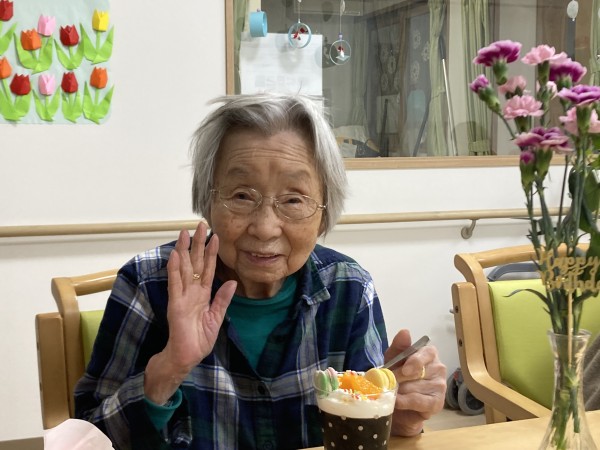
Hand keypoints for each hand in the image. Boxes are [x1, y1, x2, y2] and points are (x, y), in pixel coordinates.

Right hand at [144, 222, 236, 403]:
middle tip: (200, 225)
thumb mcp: (216, 318)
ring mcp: (183, 296)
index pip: (208, 269)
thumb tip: (233, 282)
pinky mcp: (176, 304)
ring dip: (184, 250)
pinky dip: (174, 269)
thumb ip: (222, 300)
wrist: (186, 357)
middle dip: (198, 244)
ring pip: (184, 268)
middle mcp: (192, 292)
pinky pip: (175, 283)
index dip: (211, 253)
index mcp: (203, 295)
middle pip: (195, 263)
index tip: (215, 237)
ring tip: (185, 233)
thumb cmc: (199, 340)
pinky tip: (175, 255)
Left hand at [386, 329, 446, 435]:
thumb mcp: (393, 360)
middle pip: (419, 372)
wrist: (398, 404)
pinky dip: (405, 402)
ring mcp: (440, 386)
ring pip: (416, 387)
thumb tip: (405, 332)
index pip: (428, 352)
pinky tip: (397, 402)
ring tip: (392, 392)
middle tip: (389, 383)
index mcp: (429, 354)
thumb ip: (399, 346)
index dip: (416, 361)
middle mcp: (439, 368)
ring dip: (400, 391)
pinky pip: (419, 401)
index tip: (404, 370)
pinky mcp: (438, 403)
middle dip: (400, 378)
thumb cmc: (398, 377)